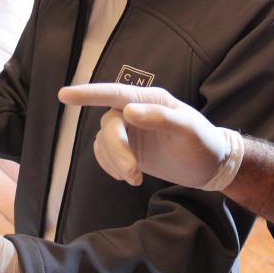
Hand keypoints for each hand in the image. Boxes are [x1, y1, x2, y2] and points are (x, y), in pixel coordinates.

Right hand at [59, 84, 243, 190]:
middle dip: (116, 151)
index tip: (64, 95)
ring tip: (136, 179)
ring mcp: (129, 129)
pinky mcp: (126, 148)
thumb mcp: (189, 130)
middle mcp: (135, 110)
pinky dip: (109, 166)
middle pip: (109, 126)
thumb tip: (129, 112)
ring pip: (103, 142)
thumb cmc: (203, 143)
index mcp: (150, 99)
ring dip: (114, 162)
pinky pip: (103, 154)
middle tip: (133, 175)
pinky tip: (126, 176)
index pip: (114, 93)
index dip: (88, 94)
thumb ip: (161, 118)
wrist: (209, 166)